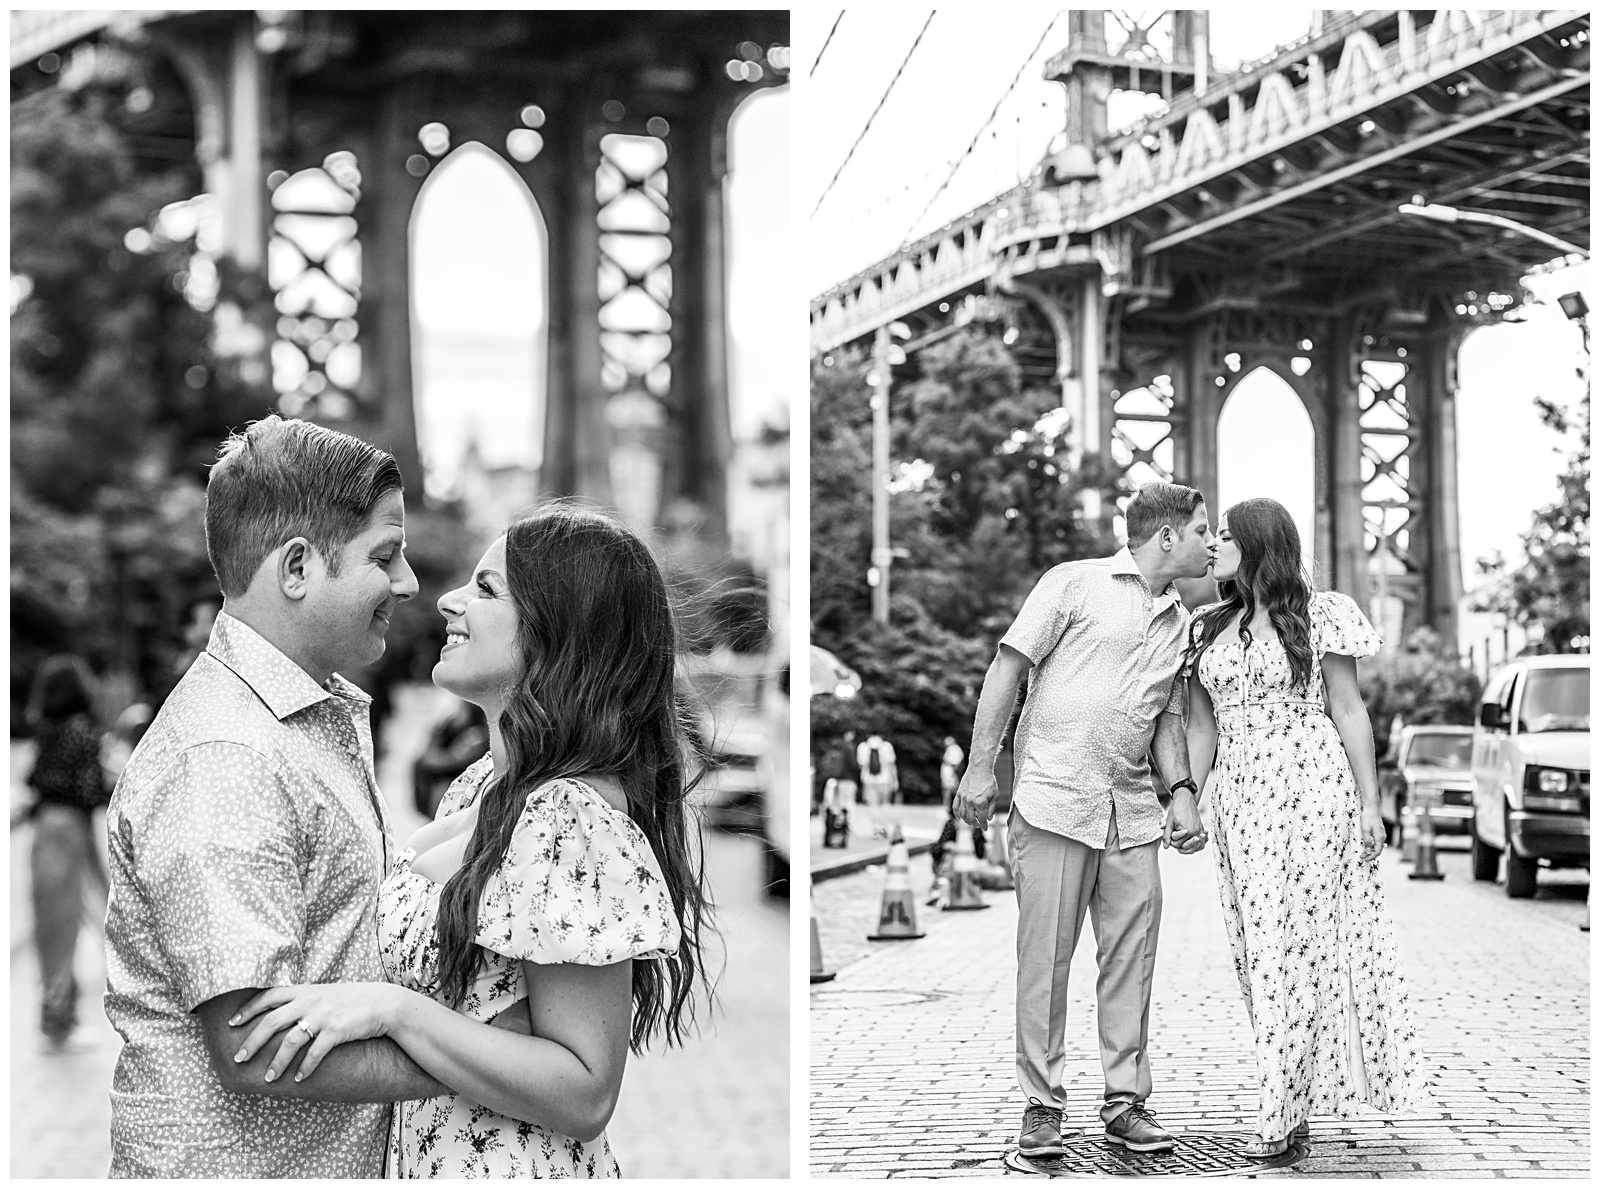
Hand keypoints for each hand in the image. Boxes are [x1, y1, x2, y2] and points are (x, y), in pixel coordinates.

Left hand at [229, 982, 398, 1082]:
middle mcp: (310, 1002)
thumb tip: (279, 1013)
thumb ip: (302, 1000)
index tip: (232, 1023)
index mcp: (304, 991)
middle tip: (239, 1059)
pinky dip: (305, 1068)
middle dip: (252, 1042)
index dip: (248, 1009)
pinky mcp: (337, 1030)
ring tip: (269, 1078)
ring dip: (278, 1062)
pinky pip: (315, 1053)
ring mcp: (323, 1016)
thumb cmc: (352, 1000)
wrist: (383, 1002)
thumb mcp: (324, 993)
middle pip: (271, 1022)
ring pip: (291, 1041)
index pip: (268, 996)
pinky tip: (299, 1079)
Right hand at [953, 766, 997, 829]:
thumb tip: (988, 818)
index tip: (985, 828)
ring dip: (967, 820)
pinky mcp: (959, 794)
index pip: (982, 818)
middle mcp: (971, 802)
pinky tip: (959, 817)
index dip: (984, 825)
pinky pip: (955, 806)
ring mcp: (963, 798)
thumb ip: (991, 808)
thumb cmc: (989, 781)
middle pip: (971, 818)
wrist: (980, 768)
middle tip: (979, 825)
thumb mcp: (994, 795)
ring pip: (963, 814)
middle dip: (976, 824)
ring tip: (971, 822)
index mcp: (981, 803)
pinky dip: (956, 813)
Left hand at [1163, 792, 1207, 853]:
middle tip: (1175, 833)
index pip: (1176, 845)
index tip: (1170, 832)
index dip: (1171, 839)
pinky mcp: (1201, 829)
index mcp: (1187, 832)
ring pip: (1193, 847)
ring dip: (1187, 845)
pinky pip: (1201, 843)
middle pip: (1184, 846)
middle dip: (1177, 841)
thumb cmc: (1177, 809)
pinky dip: (1196, 844)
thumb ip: (1167, 835)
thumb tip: (1166, 847)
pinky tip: (1191, 841)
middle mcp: (1195, 833)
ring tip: (1181, 839)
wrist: (1185, 800)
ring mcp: (1199, 831)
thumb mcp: (1169, 822)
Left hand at [1359, 806, 1385, 862]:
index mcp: (1380, 838)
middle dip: (1370, 855)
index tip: (1364, 859)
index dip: (1371, 857)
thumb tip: (1368, 851)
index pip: (1377, 852)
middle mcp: (1382, 837)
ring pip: (1378, 846)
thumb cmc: (1368, 818)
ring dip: (1371, 851)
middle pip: (1378, 850)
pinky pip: (1377, 842)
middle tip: (1362, 857)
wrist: (1372, 808)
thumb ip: (1367, 841)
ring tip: (1363, 852)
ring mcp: (1381, 834)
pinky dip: (1372, 846)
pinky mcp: (1379, 832)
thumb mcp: (1365, 830)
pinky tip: (1367, 846)